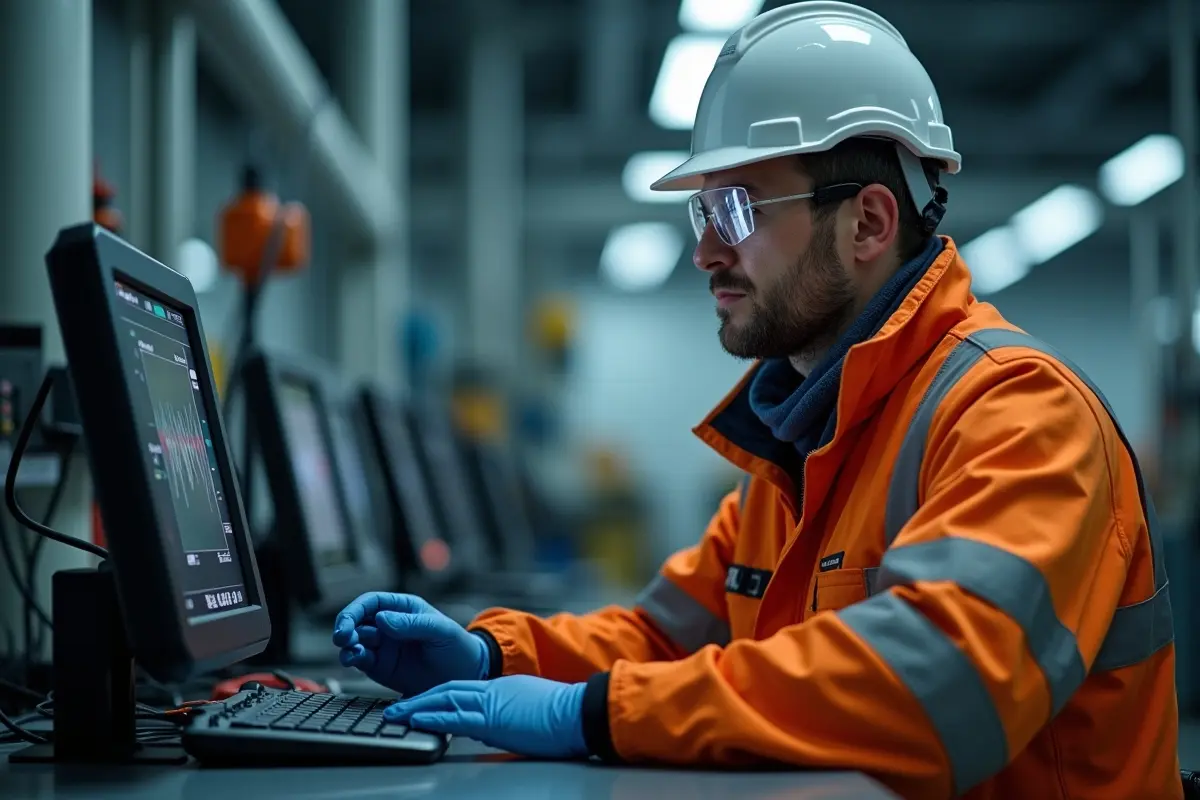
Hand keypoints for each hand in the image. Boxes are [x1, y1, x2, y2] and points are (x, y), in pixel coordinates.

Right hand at [332, 592, 489, 696]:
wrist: (465, 676)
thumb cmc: (457, 646)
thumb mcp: (439, 630)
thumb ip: (412, 624)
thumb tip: (381, 618)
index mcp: (402, 609)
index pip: (371, 602)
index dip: (356, 609)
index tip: (348, 622)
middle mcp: (388, 625)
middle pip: (357, 621)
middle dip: (346, 627)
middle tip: (344, 638)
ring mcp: (383, 646)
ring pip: (354, 641)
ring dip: (347, 644)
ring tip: (350, 651)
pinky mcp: (381, 667)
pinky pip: (360, 660)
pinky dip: (352, 658)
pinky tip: (352, 660)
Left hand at [383, 675, 587, 758]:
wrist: (579, 711)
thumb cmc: (564, 714)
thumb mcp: (531, 706)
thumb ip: (511, 711)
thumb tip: (499, 726)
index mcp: (502, 689)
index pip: (461, 690)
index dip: (437, 696)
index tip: (419, 703)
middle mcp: (493, 691)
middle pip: (447, 691)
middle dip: (420, 700)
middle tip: (397, 708)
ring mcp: (492, 703)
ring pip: (446, 701)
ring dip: (418, 707)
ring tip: (397, 714)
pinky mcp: (494, 719)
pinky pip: (457, 717)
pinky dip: (434, 717)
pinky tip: (418, 719)